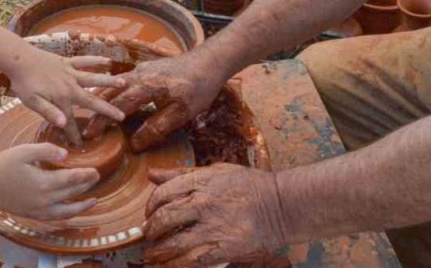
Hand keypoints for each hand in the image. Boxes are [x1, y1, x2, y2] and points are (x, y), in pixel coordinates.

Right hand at [0, 143, 101, 219]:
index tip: (96, 171)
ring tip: (93, 202)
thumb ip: (47, 151)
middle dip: (86, 186)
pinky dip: (65, 216)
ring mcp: (37, 210)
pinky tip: (69, 212)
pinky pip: (53, 218)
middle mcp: (44, 200)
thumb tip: (65, 155)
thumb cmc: (3, 163)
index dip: (86, 175)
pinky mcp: (30, 214)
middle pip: (71, 194)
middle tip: (97, 178)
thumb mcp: (25, 150)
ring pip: (65, 212)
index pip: (72, 180)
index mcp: (44, 183)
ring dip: (81, 207)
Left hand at [5, 48, 125, 144]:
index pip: (70, 121)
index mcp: (61, 99)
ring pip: (94, 78)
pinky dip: (96, 60)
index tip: (81, 144)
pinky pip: (85, 61)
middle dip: (107, 109)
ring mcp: (71, 73)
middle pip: (92, 100)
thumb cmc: (23, 82)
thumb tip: (62, 123)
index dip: (75, 134)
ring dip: (109, 82)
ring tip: (124, 83)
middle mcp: (70, 87)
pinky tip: (107, 61)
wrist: (19, 59)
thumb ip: (48, 112)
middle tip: (122, 116)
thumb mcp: (31, 101)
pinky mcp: (67, 62)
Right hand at [82, 54, 224, 150]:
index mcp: (146, 87)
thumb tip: (135, 145)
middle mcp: (139, 75)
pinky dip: (112, 91)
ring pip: (114, 85)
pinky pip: (122, 80)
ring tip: (91, 113)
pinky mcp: (146, 68)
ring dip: (102, 99)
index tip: (90, 135)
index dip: (102, 121)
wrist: (209, 61)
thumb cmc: (198, 88)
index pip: (117, 106)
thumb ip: (157, 128)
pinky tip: (111, 98)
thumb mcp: (181, 113)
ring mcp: (141, 69)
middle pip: (110, 94)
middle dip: (96, 111)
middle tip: (86, 128)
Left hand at [143, 164, 287, 266]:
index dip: (150, 206)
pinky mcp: (223, 248)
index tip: (149, 214)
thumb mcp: (215, 171)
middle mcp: (203, 203)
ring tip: (153, 256)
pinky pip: (191, 261)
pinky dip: (176, 266)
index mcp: (201, 182)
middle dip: (151, 231)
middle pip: (163, 218)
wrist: (281, 206)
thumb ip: (181, 174)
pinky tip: (170, 266)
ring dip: (158, 252)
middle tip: (149, 236)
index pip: (162, 193)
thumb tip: (151, 174)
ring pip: (173, 243)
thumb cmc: (248, 186)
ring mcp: (213, 227)